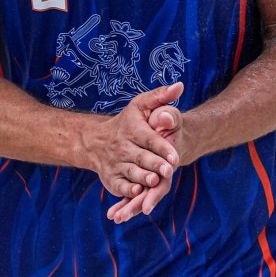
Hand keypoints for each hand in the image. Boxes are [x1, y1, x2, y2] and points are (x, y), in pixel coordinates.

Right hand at [82, 82, 182, 202]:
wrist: (95, 141)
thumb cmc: (127, 122)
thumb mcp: (140, 105)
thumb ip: (161, 97)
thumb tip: (180, 85)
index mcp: (132, 129)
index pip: (148, 138)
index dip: (161, 147)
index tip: (175, 156)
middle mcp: (122, 147)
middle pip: (141, 157)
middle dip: (154, 164)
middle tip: (169, 170)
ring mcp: (116, 163)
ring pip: (131, 172)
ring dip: (142, 177)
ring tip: (154, 180)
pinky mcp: (111, 178)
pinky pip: (119, 185)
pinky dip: (127, 189)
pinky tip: (137, 191)